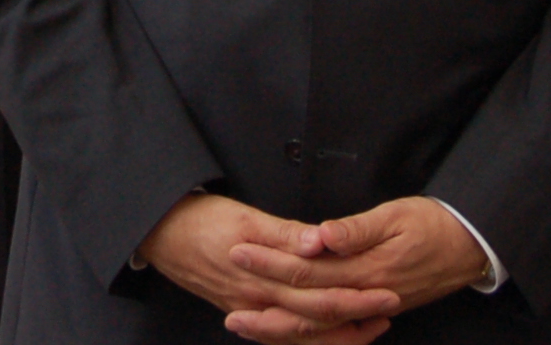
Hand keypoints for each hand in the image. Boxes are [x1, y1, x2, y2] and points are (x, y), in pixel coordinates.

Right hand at [137, 195, 397, 343]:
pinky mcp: (243, 310)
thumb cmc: (202, 219)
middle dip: (356, 317)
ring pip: (300, 333)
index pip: (319, 295)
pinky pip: (281, 333)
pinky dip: (307, 337)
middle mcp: (259, 301)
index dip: (355, 298)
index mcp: (264, 277)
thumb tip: (321, 242)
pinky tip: (326, 335)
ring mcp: (250, 310)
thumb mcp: (245, 217)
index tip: (387, 292)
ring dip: (337, 333)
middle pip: (316, 318)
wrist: (160, 233)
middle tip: (390, 309)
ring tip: (369, 327)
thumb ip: (286, 233)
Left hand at [231, 198, 487, 326]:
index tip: (239, 249)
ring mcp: (370, 306)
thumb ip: (357, 230)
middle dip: (263, 297)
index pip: (307, 270)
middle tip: (227, 285)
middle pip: (304, 304)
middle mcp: (364, 295)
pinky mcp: (375, 308)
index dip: (271, 262)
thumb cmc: (434, 225)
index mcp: (365, 270)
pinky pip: (335, 329)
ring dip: (279, 324)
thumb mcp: (396, 216)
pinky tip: (286, 330)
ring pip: (317, 325)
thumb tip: (321, 236)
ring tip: (243, 322)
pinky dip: (308, 332)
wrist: (471, 248)